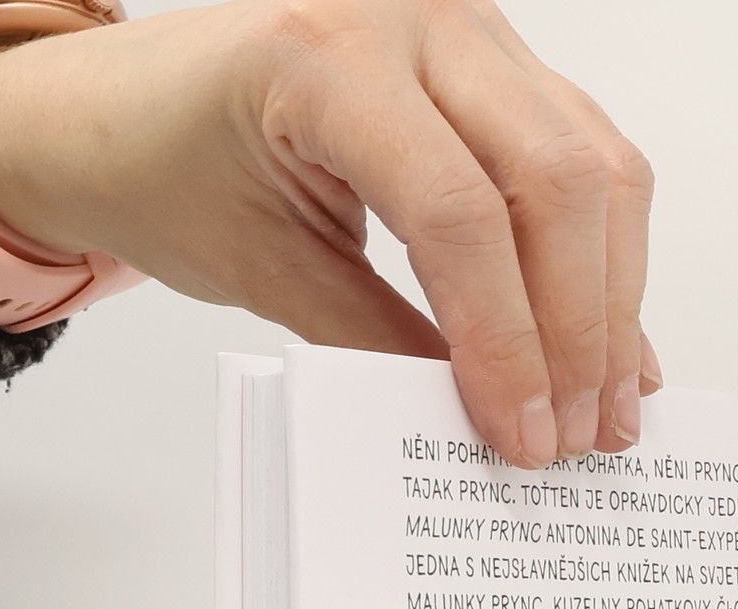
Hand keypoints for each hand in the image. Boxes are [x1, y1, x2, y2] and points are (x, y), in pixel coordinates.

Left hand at [0, 0, 661, 466]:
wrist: (125, 105)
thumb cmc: (168, 167)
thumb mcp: (264, 271)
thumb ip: (379, 343)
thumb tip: (488, 422)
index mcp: (329, 56)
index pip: (460, 213)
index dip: (507, 343)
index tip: (523, 436)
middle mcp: (418, 17)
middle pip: (555, 181)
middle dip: (580, 329)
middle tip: (579, 437)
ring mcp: (471, 30)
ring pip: (595, 166)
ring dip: (612, 299)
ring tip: (606, 408)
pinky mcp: (501, 63)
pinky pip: (587, 156)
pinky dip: (607, 257)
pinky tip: (611, 342)